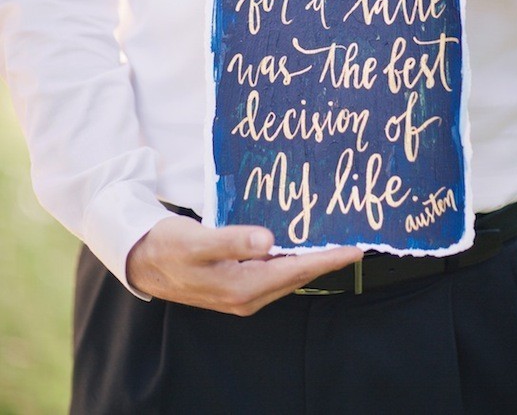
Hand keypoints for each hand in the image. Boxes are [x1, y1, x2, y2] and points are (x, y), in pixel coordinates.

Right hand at [126, 216, 362, 314]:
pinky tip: (298, 244)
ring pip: (287, 276)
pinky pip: (274, 274)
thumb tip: (270, 240)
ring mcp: (242, 293)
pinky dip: (292, 260)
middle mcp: (247, 296)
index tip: (356, 247)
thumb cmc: (168, 246)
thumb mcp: (199, 240)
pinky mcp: (237, 285)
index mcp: (242, 286)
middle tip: (354, 238)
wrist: (142, 260)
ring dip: (311, 260)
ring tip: (334, 240)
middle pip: (297, 276)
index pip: (297, 271)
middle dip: (327, 260)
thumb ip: (234, 240)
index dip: (328, 259)